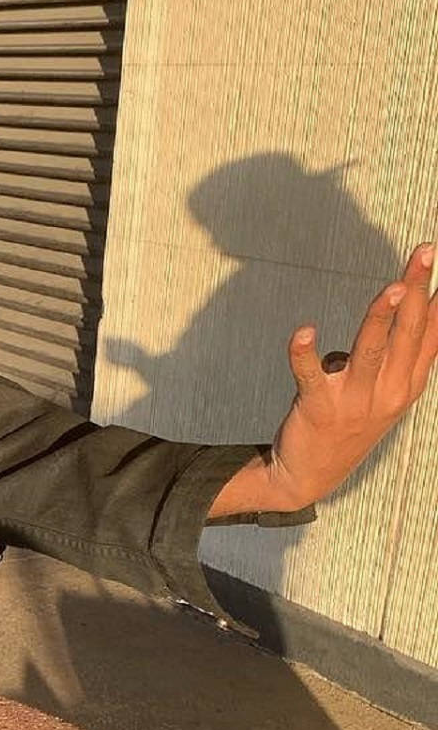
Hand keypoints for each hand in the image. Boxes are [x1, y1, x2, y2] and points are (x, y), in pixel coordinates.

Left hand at [252, 244, 437, 510]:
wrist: (310, 476)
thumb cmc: (349, 425)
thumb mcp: (387, 392)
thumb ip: (401, 354)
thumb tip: (406, 304)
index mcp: (408, 385)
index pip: (430, 335)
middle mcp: (388, 392)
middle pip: (406, 333)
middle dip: (417, 290)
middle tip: (425, 253)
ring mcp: (354, 401)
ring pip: (371, 351)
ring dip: (381, 317)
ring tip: (392, 288)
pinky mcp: (318, 408)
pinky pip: (311, 375)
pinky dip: (304, 353)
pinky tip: (303, 332)